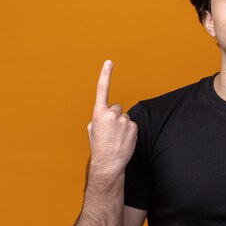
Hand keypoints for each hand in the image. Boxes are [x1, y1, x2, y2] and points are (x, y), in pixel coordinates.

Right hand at [87, 60, 137, 175]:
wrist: (109, 163)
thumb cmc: (99, 147)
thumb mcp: (92, 129)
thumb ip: (98, 117)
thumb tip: (105, 114)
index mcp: (99, 113)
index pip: (102, 89)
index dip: (105, 74)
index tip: (109, 62)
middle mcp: (111, 114)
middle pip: (117, 107)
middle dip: (115, 116)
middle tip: (111, 131)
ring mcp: (124, 120)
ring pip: (125, 117)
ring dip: (123, 125)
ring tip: (117, 138)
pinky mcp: (134, 127)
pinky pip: (132, 125)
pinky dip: (129, 131)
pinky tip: (124, 140)